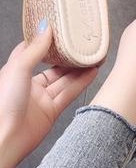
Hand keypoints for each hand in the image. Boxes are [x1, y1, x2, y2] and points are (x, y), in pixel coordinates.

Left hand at [0, 20, 97, 167]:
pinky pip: (69, 94)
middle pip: (54, 68)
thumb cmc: (3, 104)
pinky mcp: (51, 112)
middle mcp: (29, 85)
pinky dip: (81, 83)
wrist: (5, 139)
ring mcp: (41, 99)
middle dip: (69, 59)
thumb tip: (45, 28)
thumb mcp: (18, 69)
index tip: (60, 32)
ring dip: (79, 70)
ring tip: (94, 58)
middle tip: (84, 48)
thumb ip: (35, 49)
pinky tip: (92, 74)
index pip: (33, 53)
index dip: (47, 42)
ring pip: (64, 81)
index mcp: (16, 73)